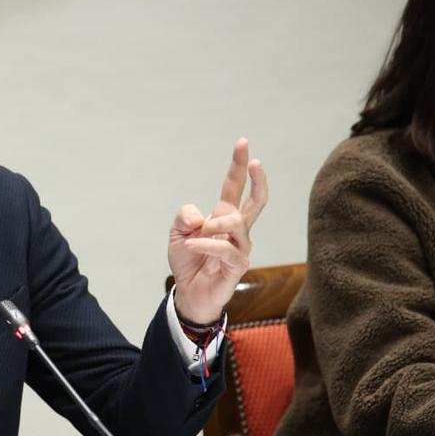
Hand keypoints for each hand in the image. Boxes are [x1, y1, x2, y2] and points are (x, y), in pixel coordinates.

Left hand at [168, 138, 268, 323]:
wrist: (189, 292)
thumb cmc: (188, 261)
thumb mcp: (176, 234)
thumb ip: (185, 217)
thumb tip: (201, 216)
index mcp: (222, 215)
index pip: (234, 186)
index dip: (238, 165)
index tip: (242, 142)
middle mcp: (236, 229)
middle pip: (256, 200)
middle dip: (257, 179)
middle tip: (255, 162)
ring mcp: (241, 246)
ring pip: (237, 223)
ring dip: (214, 225)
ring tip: (195, 236)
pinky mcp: (238, 265)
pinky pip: (226, 248)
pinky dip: (206, 244)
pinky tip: (192, 245)